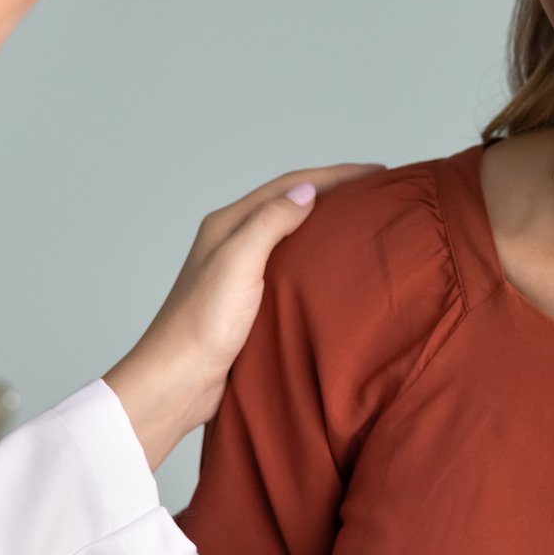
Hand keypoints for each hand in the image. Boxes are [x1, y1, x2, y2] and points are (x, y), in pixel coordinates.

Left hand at [104, 162, 379, 465]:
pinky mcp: (248, 303)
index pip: (288, 186)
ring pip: (290, 236)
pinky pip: (289, 268)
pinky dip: (315, 259)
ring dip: (324, 224)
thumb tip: (307, 191)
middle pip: (289, 205)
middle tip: (375, 193)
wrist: (178, 382)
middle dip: (332, 193)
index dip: (334, 175)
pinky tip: (335, 270)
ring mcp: (240, 273)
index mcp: (227, 225)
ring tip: (363, 224)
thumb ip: (270, 222)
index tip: (375, 172)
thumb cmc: (202, 324)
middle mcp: (232, 242)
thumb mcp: (238, 262)